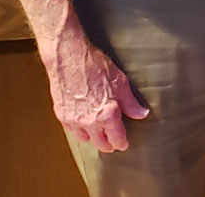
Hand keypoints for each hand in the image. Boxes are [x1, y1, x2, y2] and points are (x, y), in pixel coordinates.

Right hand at [42, 30, 149, 151]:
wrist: (69, 59)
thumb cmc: (95, 67)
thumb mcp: (121, 83)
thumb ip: (131, 103)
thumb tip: (142, 114)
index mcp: (107, 115)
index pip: (116, 139)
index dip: (122, 143)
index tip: (124, 144)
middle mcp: (90, 122)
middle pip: (100, 144)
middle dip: (108, 145)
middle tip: (114, 142)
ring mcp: (74, 120)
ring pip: (85, 139)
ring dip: (93, 138)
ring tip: (100, 133)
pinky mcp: (61, 116)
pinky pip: (72, 130)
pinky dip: (79, 130)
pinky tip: (84, 123)